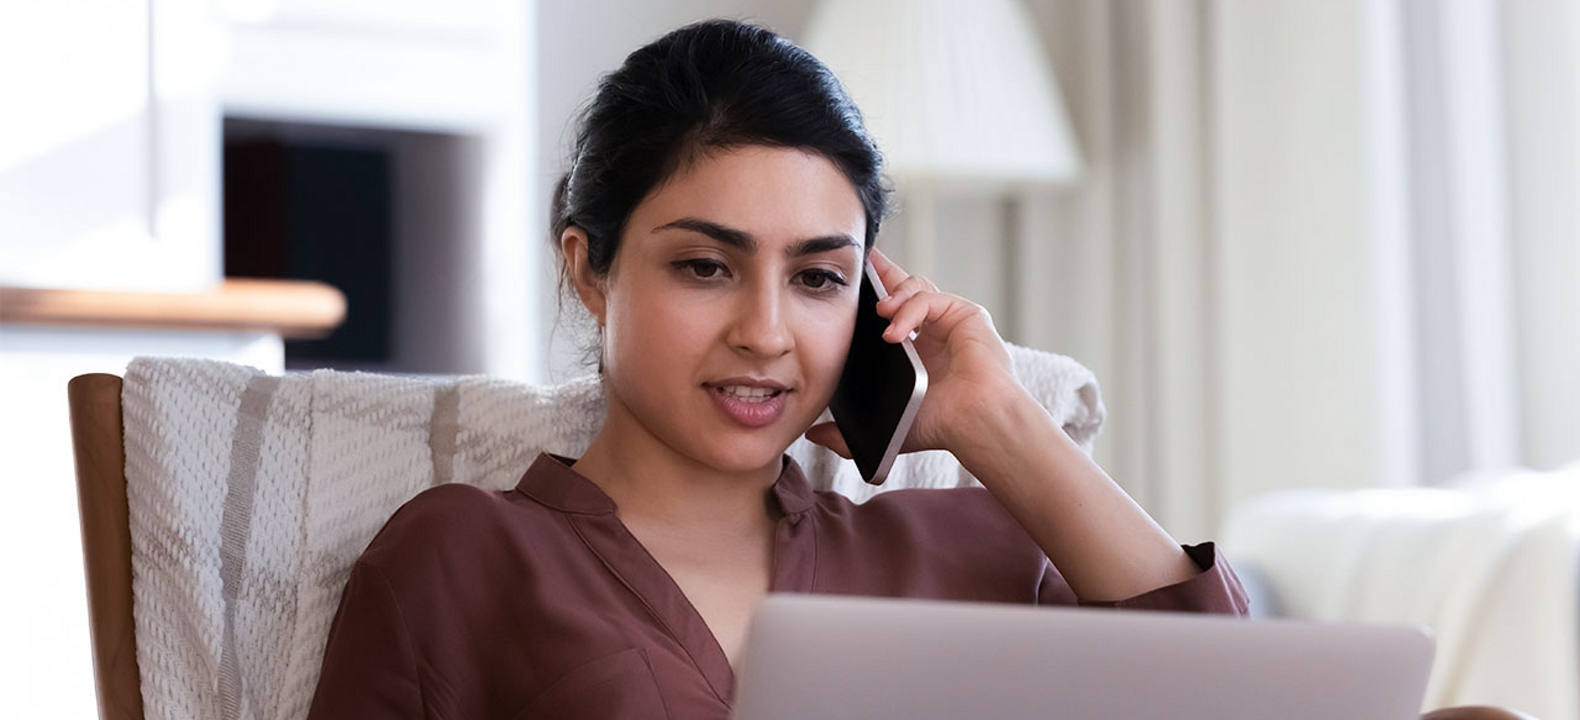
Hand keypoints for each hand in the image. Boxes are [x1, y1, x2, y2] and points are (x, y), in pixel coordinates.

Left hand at [805, 250, 1025, 456]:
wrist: (973, 424)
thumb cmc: (940, 426)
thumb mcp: (881, 427)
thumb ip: (846, 434)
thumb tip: (813, 434)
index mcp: (915, 349)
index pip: (889, 311)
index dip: (869, 294)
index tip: (845, 284)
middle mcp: (933, 329)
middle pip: (903, 288)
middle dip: (879, 274)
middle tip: (857, 265)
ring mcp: (949, 319)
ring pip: (916, 287)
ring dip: (892, 296)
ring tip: (878, 315)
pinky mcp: (965, 314)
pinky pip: (930, 299)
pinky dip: (910, 310)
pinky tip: (895, 332)